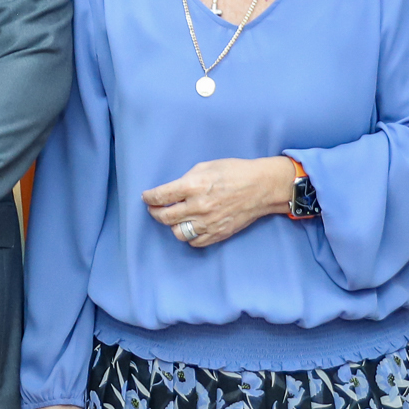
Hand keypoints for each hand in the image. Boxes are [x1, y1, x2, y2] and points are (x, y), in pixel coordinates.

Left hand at [142, 156, 299, 247]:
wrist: (261, 187)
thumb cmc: (235, 172)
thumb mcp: (206, 166)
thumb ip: (187, 179)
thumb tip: (173, 190)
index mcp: (193, 186)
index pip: (161, 196)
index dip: (149, 198)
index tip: (146, 197)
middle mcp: (198, 206)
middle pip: (164, 217)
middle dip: (154, 212)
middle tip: (153, 209)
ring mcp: (208, 223)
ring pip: (177, 232)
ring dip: (171, 225)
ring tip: (172, 218)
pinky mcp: (218, 233)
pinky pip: (194, 242)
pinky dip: (189, 235)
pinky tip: (189, 226)